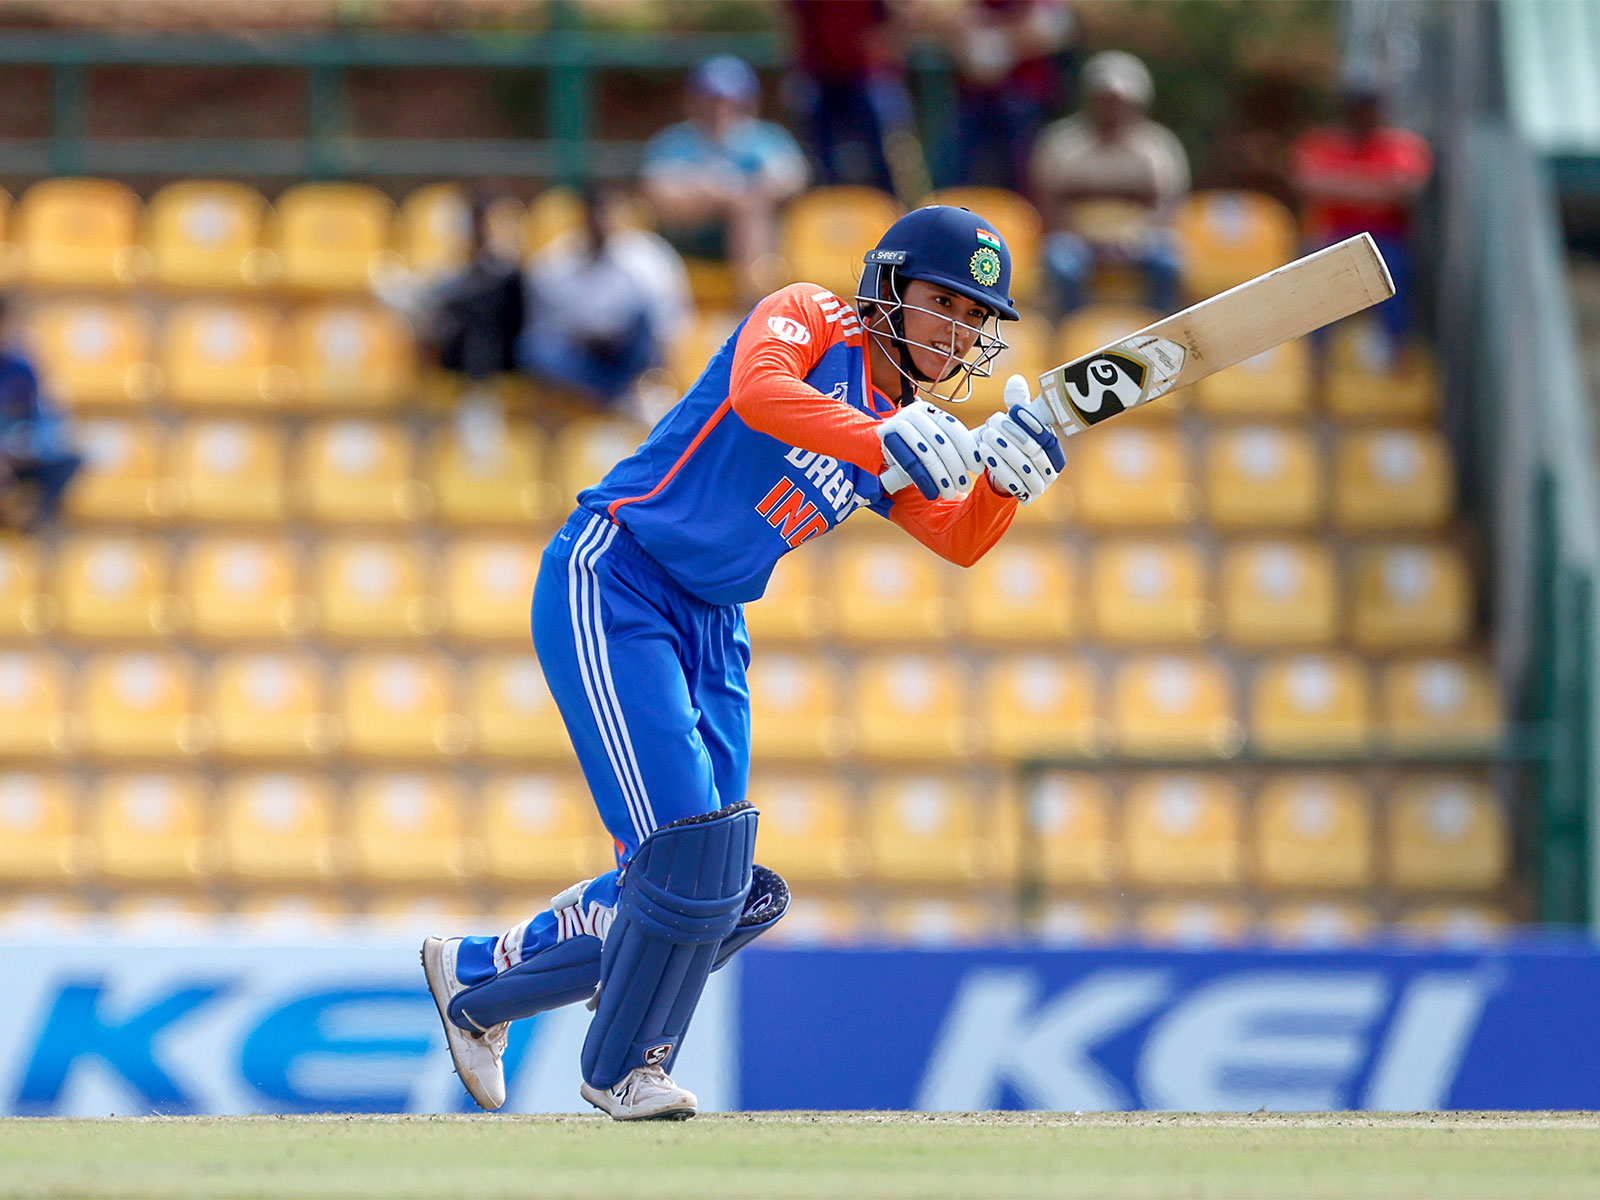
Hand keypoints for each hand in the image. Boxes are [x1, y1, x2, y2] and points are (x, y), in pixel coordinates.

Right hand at [877, 399, 981, 500]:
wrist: (884, 451)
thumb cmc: (919, 449)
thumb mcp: (939, 442)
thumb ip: (958, 442)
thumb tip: (990, 441)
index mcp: (932, 411)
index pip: (954, 428)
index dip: (968, 449)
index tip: (978, 469)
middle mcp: (915, 413)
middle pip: (941, 442)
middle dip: (956, 466)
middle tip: (965, 485)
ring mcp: (898, 423)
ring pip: (926, 454)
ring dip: (941, 476)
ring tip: (950, 492)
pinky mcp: (886, 437)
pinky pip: (909, 463)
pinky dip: (923, 480)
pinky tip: (933, 492)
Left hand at [979, 375, 1064, 504]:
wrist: (1002, 473)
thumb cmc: (1012, 442)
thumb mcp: (1015, 421)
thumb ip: (1018, 403)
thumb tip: (1015, 380)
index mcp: (1055, 448)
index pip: (1045, 435)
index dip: (1030, 423)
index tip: (1011, 411)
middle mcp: (1053, 468)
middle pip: (1034, 451)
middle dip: (1012, 436)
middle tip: (992, 422)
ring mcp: (1042, 485)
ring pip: (1024, 468)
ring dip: (1003, 452)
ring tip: (986, 437)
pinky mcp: (1028, 497)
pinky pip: (1015, 484)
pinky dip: (999, 468)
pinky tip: (985, 456)